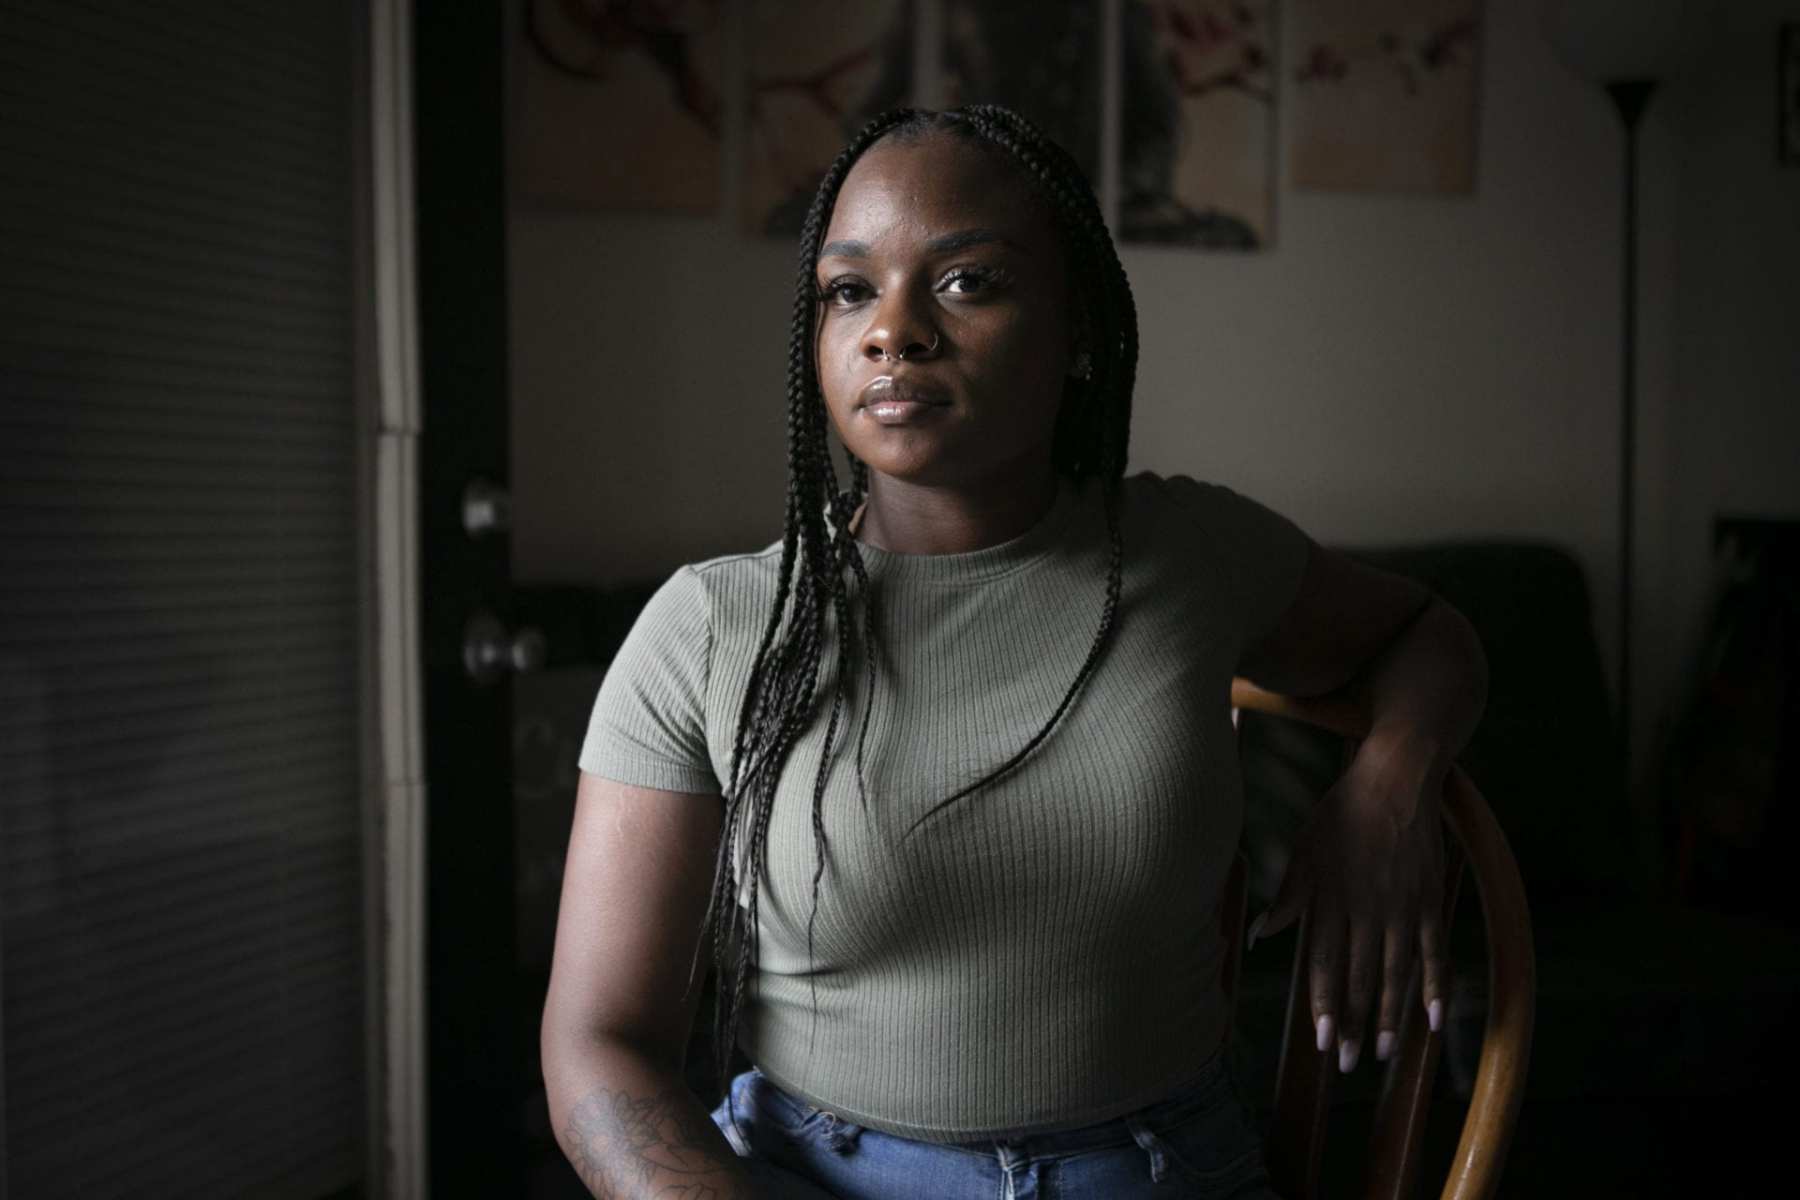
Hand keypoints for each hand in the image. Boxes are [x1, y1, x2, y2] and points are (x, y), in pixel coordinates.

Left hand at [1248, 727, 1448, 1072]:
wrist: (1395, 780)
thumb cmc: (1342, 812)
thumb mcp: (1304, 850)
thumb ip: (1287, 897)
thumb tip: (1259, 935)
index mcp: (1328, 899)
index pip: (1324, 964)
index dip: (1324, 1005)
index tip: (1322, 1042)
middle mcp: (1363, 910)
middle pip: (1359, 977)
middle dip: (1354, 1023)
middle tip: (1350, 1063)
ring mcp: (1399, 907)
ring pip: (1394, 973)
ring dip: (1389, 1016)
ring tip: (1383, 1052)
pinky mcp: (1427, 900)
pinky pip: (1433, 951)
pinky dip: (1435, 985)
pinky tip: (1433, 1018)